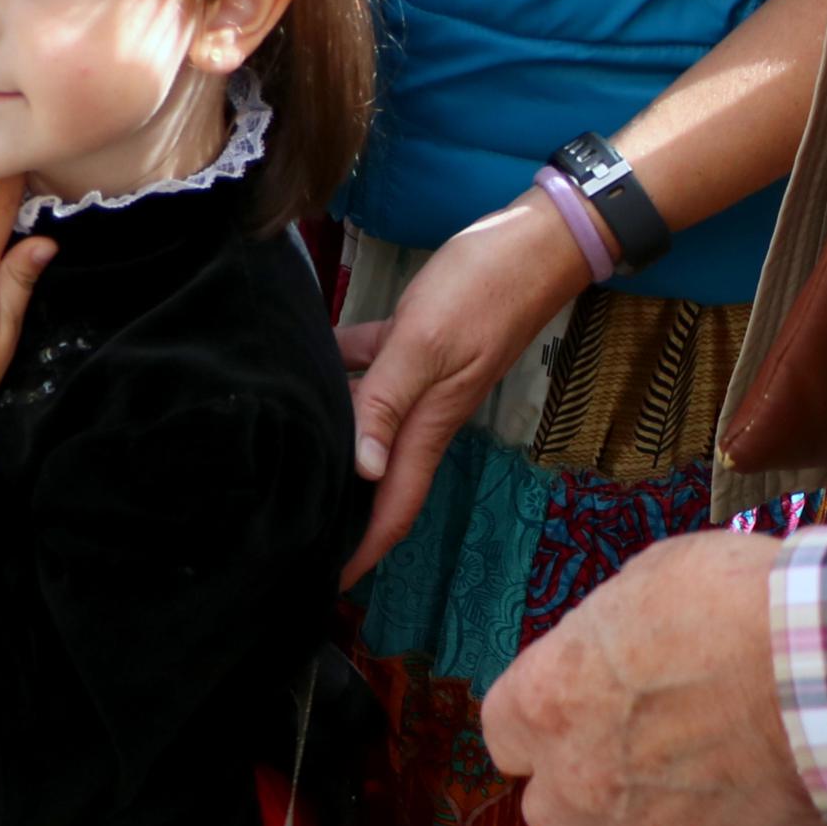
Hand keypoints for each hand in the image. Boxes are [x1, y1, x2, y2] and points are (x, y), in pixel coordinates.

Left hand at [334, 190, 596, 577]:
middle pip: (378, 476)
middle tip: (298, 528)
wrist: (534, 242)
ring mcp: (424, 376)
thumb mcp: (426, 343)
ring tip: (292, 451)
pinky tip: (308, 355)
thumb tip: (361, 470)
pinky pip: (372, 364)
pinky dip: (341, 367)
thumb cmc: (484, 288)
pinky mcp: (420, 338)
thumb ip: (388, 402)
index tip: (328, 583)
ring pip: (371, 422)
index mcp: (429, 423)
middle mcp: (425, 409)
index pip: (394, 503)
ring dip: (338, 441)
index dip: (365, 547)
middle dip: (346, 509)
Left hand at [484, 533, 826, 825]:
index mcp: (550, 699)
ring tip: (695, 797)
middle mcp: (580, 778)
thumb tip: (613, 655)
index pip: (505, 735)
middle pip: (549, 813)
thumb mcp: (646, 585)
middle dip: (582, 793)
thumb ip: (608, 641)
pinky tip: (741, 820)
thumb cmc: (739, 608)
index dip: (541, 730)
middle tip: (632, 765)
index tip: (571, 721)